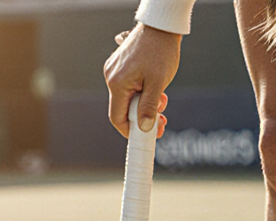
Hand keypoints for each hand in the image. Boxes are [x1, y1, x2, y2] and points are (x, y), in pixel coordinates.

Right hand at [103, 23, 180, 137]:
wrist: (161, 27)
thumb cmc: (161, 52)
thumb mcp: (158, 84)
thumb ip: (149, 107)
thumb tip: (144, 128)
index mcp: (117, 83)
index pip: (117, 117)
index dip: (130, 132)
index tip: (145, 139)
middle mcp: (112, 77)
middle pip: (124, 109)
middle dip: (143, 117)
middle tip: (163, 122)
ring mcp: (115, 71)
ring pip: (129, 98)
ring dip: (146, 104)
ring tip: (163, 99)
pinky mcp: (121, 66)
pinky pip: (130, 87)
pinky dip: (143, 93)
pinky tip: (157, 89)